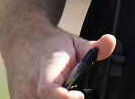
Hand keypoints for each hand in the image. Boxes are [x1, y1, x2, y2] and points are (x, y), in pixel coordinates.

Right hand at [1, 25, 116, 98]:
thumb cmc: (51, 45)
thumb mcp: (75, 43)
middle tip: (77, 92)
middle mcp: (30, 86)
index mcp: (46, 70)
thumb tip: (111, 41)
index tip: (80, 95)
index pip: (50, 90)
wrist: (23, 41)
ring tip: (65, 90)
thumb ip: (96, 48)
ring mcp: (23, 96)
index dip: (66, 97)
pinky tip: (56, 94)